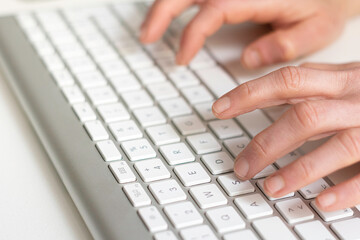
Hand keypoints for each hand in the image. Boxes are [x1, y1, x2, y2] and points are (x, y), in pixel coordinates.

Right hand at [140, 0, 354, 67]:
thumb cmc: (327, 6)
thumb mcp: (318, 30)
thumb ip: (285, 45)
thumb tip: (248, 58)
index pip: (214, 10)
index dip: (192, 34)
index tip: (181, 58)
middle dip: (162, 12)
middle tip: (145, 38)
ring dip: (164, 5)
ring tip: (149, 29)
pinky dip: (178, 1)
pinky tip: (169, 12)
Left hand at [212, 62, 359, 210]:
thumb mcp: (342, 80)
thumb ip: (309, 88)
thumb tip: (261, 98)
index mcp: (340, 79)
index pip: (286, 80)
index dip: (249, 93)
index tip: (219, 109)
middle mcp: (356, 98)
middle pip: (303, 116)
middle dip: (267, 143)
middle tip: (241, 168)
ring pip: (335, 144)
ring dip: (298, 169)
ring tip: (270, 188)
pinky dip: (347, 189)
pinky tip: (321, 202)